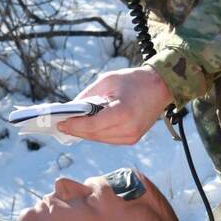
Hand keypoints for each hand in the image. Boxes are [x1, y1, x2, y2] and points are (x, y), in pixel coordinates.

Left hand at [56, 65, 174, 145]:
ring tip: (72, 125)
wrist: (160, 87)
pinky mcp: (133, 139)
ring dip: (85, 133)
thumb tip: (71, 108)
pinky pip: (108, 139)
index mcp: (123, 113)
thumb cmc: (134, 80)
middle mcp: (128, 129)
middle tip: (61, 125)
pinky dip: (97, 133)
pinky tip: (88, 126)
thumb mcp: (107, 81)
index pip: (92, 125)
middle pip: (94, 134)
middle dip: (76, 130)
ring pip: (100, 139)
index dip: (74, 125)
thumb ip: (88, 95)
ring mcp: (132, 136)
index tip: (60, 123)